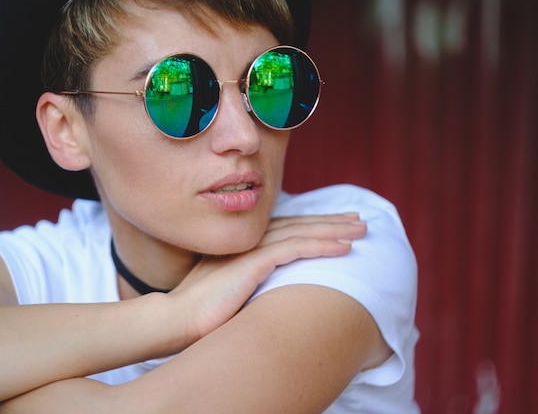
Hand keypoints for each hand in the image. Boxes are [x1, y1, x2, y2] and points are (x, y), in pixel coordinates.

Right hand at [168, 213, 365, 343]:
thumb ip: (248, 280)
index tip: (336, 224)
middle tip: (358, 219)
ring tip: (362, 228)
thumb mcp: (227, 290)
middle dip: (330, 220)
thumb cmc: (199, 313)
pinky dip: (321, 245)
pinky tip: (344, 247)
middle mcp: (247, 242)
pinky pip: (295, 249)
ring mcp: (249, 250)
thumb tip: (272, 288)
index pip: (283, 229)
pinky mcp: (253, 262)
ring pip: (300, 232)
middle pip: (296, 225)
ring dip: (334, 229)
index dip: (311, 224)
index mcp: (241, 246)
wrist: (176, 319)